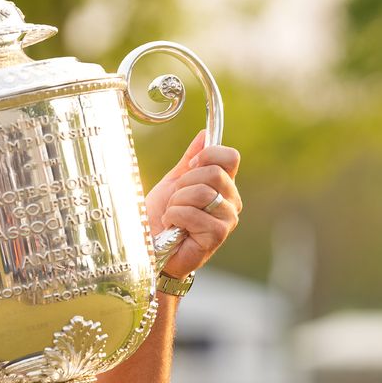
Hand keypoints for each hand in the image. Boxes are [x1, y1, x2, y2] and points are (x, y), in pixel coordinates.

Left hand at [144, 130, 242, 279]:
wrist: (150, 248)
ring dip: (176, 202)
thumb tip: (204, 135)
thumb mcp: (174, 183)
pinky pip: (193, 212)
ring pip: (202, 192)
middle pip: (214, 173)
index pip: (230, 157)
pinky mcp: (218, 234)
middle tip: (175, 200)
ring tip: (172, 216)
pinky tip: (173, 228)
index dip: (207, 155)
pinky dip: (175, 217)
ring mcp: (227, 219)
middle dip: (184, 184)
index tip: (189, 166)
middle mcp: (231, 201)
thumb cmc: (161, 218)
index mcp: (224, 185)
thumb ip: (190, 161)